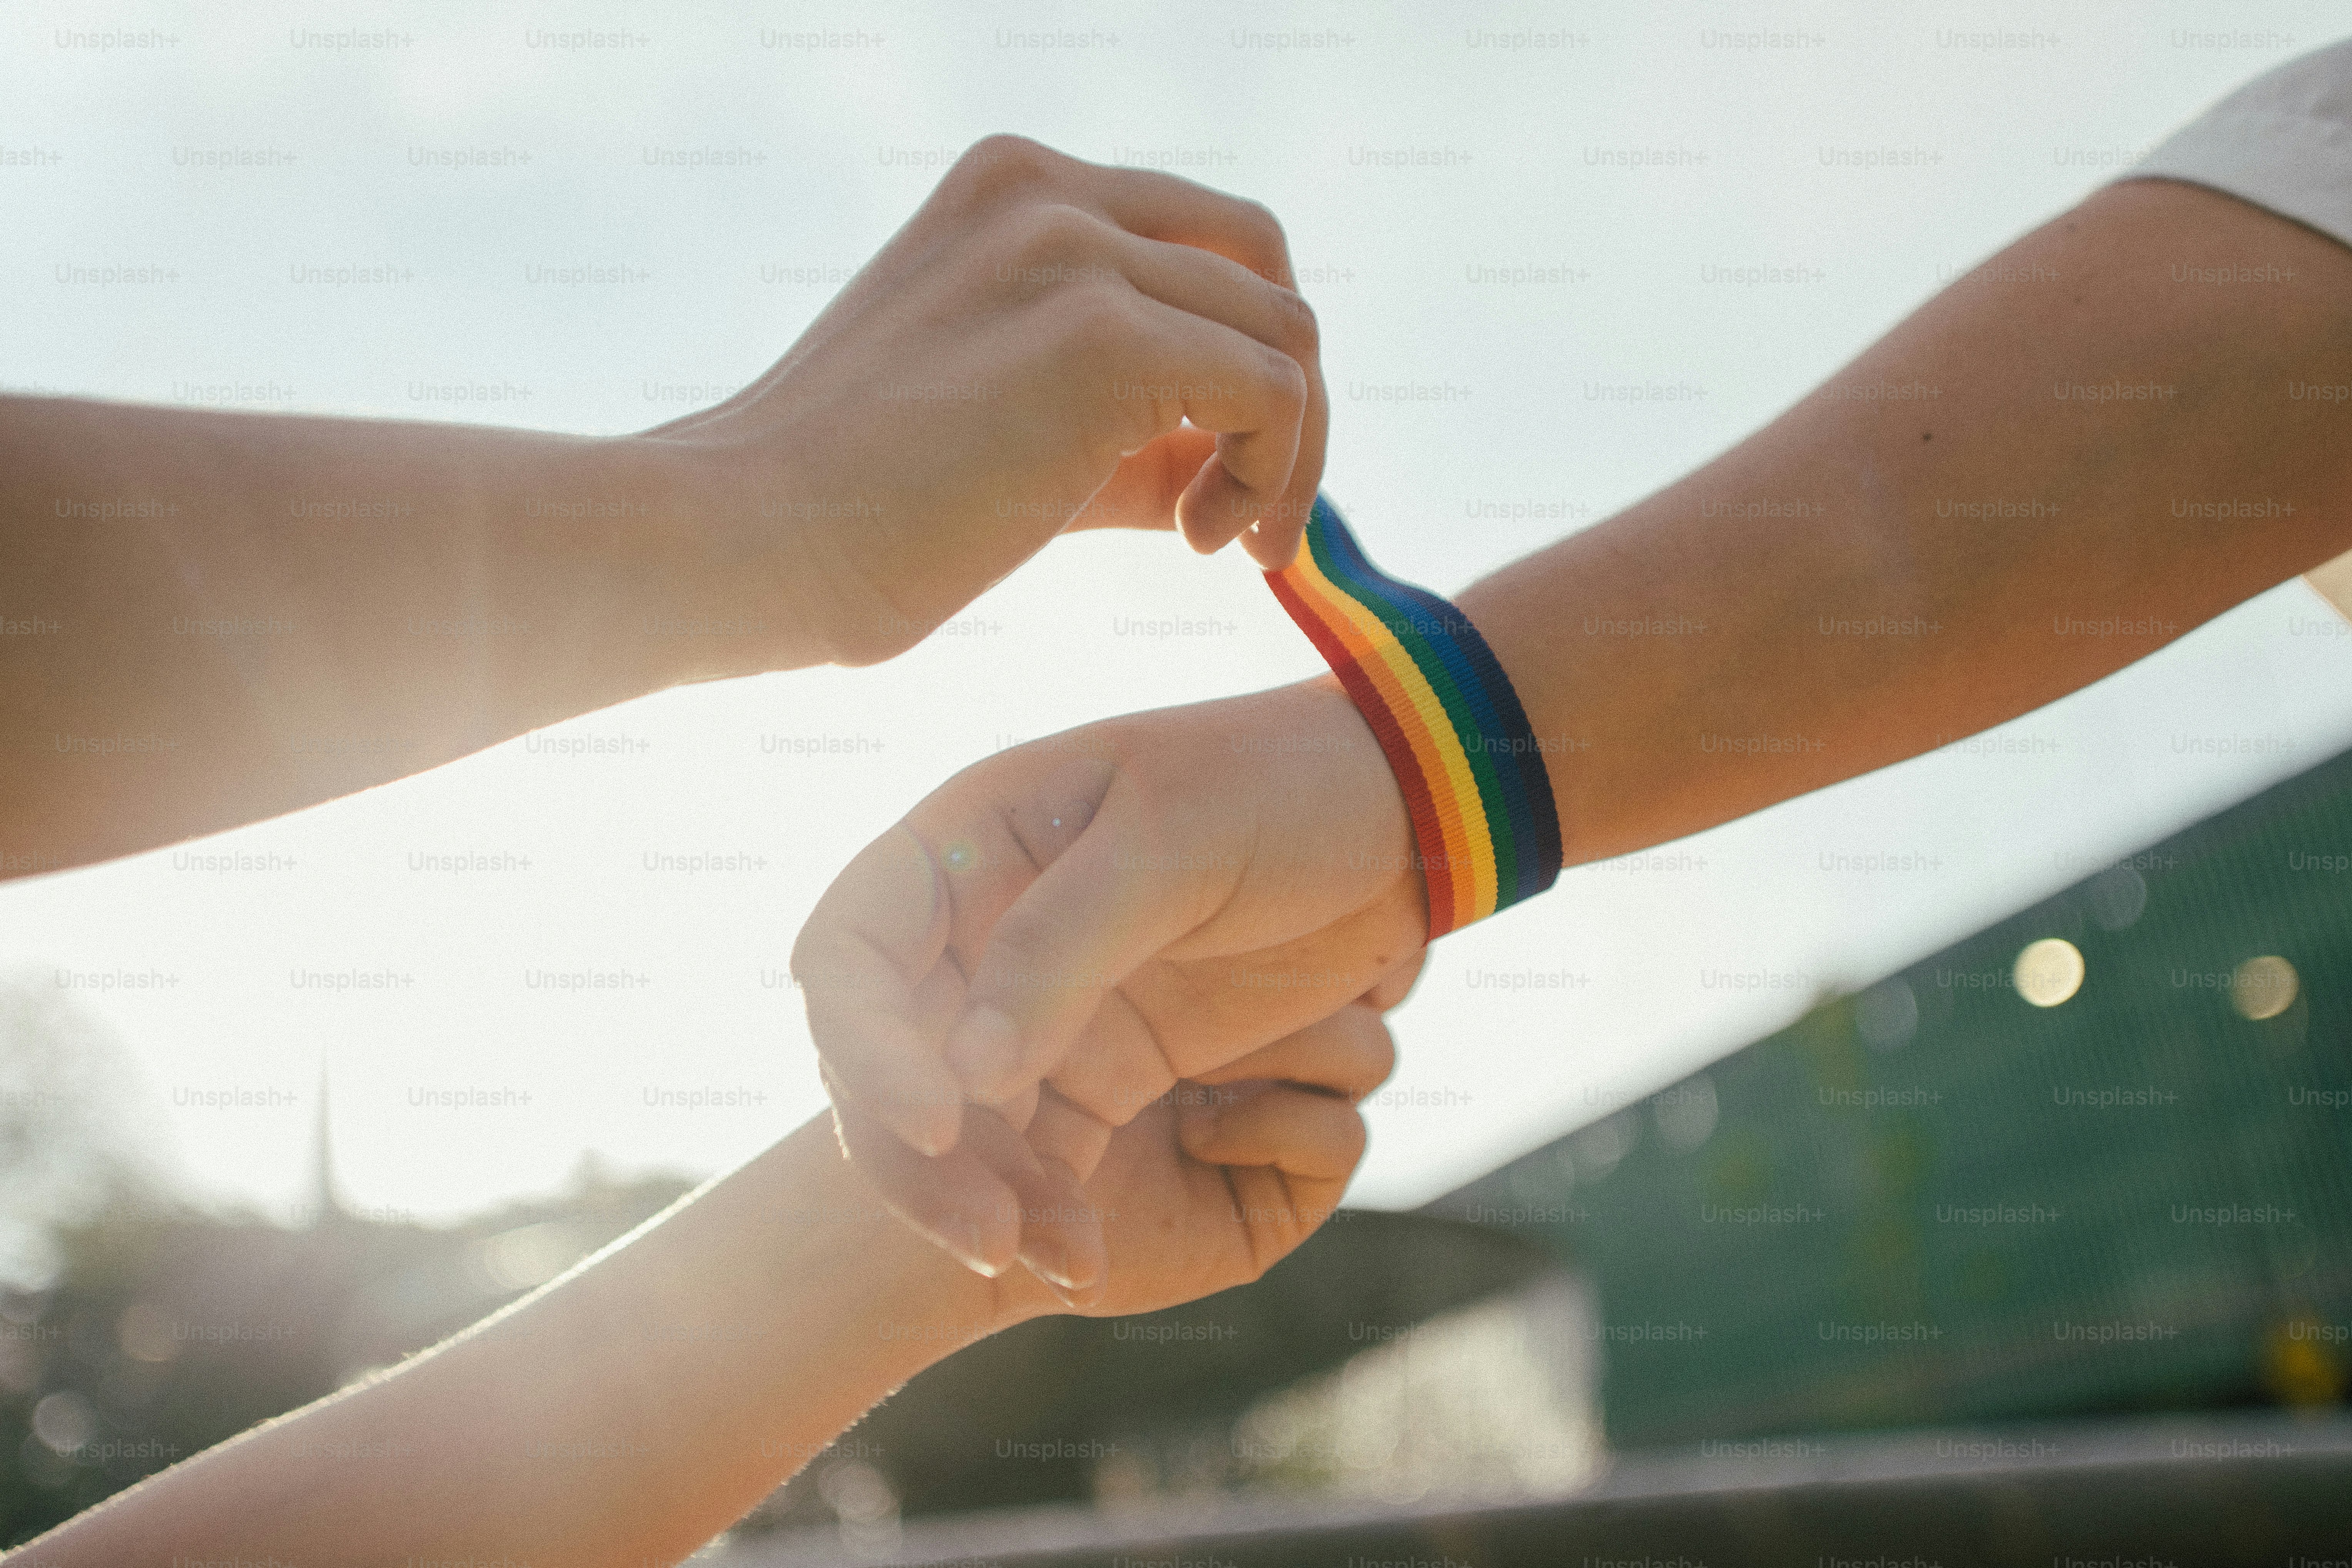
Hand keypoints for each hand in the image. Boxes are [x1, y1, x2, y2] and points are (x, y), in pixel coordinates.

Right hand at [649, 134, 1327, 665]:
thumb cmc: (856, 510)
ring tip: (1222, 541)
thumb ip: (1120, 415)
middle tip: (1253, 518)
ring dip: (1286, 453)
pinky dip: (1269, 476)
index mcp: (1015, 188)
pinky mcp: (1102, 335)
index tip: (1215, 477)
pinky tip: (1196, 542)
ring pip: (1286, 330)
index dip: (1239, 359)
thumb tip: (1235, 461)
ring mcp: (1074, 250)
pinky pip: (1273, 391)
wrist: (747, 540)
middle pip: (1263, 270)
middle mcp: (1048, 191)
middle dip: (1290, 401)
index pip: (1203, 243)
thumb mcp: (1007, 418)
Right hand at [792, 678, 1428, 1285]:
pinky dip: (1056, 1211)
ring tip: (1063, 1262)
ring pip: (966, 1135)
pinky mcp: (1103, 1070)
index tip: (934, 1124)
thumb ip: (1060, 947)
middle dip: (924, 1166)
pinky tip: (1091, 1259)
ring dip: (993, 1205)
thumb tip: (966, 1073)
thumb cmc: (1277, 788)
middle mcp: (983, 935)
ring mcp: (1039, 1010)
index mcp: (970, 846)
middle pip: (894, 1067)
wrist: (1396, 818)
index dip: (867, 1043)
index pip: (853, 952)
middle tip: (987, 1239)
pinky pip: (1046, 1159)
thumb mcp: (1172, 841)